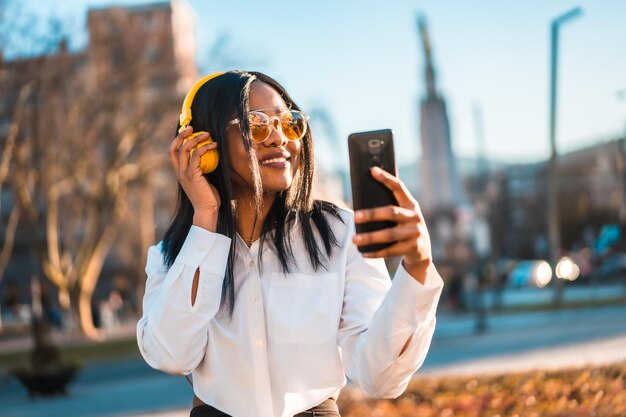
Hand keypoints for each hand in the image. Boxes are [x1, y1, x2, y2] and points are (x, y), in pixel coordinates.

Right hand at [168, 127, 220, 230]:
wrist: (207, 210)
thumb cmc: (208, 196)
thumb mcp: (203, 180)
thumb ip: (201, 169)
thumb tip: (208, 156)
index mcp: (179, 173)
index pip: (172, 152)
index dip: (177, 139)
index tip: (188, 131)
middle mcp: (179, 172)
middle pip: (174, 148)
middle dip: (182, 135)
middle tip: (193, 127)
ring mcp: (184, 173)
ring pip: (184, 149)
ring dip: (196, 139)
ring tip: (208, 134)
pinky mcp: (192, 175)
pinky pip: (197, 156)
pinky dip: (205, 148)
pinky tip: (214, 146)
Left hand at [352, 166, 431, 282]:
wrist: (422, 251)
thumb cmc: (404, 228)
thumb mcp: (402, 216)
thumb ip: (389, 209)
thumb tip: (361, 206)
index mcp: (410, 204)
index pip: (399, 188)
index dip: (386, 178)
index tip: (372, 170)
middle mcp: (414, 217)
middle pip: (391, 212)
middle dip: (372, 214)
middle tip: (356, 216)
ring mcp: (416, 233)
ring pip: (390, 234)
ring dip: (371, 237)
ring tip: (354, 239)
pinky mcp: (414, 247)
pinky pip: (391, 250)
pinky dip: (376, 252)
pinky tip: (364, 252)